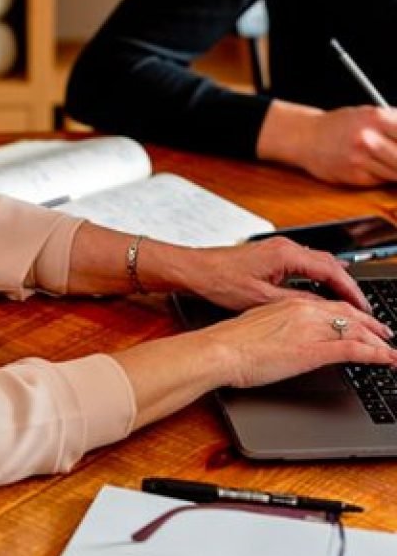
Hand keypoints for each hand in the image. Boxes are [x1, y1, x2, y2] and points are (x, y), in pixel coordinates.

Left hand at [173, 236, 369, 311]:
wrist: (193, 270)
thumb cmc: (217, 281)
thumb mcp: (259, 299)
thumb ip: (293, 303)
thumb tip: (320, 309)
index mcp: (286, 254)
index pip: (331, 271)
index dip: (350, 290)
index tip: (361, 306)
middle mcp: (285, 247)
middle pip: (329, 264)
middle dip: (346, 286)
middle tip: (359, 307)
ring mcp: (277, 249)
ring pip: (316, 262)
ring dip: (332, 280)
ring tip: (344, 302)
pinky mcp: (270, 255)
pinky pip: (303, 263)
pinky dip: (316, 277)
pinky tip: (318, 289)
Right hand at [200, 296, 396, 388]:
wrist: (218, 350)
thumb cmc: (228, 343)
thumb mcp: (256, 327)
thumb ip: (276, 328)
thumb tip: (282, 338)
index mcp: (289, 305)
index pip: (330, 307)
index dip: (351, 315)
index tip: (360, 322)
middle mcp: (304, 311)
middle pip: (350, 315)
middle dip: (372, 325)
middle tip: (386, 334)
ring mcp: (311, 330)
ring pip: (357, 331)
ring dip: (379, 341)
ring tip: (391, 350)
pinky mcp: (314, 350)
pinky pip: (355, 350)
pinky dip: (377, 354)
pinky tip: (387, 360)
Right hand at [258, 101, 396, 186]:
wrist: (307, 138)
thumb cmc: (339, 125)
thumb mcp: (370, 113)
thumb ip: (395, 123)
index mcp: (376, 118)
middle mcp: (368, 139)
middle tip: (396, 158)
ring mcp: (360, 160)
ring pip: (395, 172)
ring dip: (395, 170)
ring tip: (387, 163)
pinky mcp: (354, 176)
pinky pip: (380, 179)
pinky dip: (383, 176)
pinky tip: (375, 167)